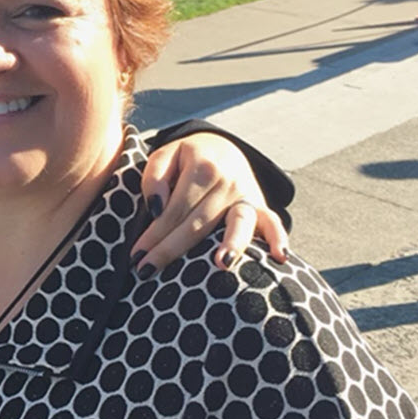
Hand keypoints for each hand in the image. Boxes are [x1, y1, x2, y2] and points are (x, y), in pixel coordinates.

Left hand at [133, 132, 288, 273]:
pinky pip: (272, 221)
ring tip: (221, 264)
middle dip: (172, 249)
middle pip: (198, 223)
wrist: (220, 147)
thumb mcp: (164, 156)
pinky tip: (280, 256)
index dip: (154, 234)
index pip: (174, 210)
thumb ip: (154, 179)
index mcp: (202, 167)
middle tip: (148, 271)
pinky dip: (278, 237)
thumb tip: (156, 209)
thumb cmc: (185, 160)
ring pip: (236, 224)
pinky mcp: (260, 204)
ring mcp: (246, 193)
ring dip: (231, 244)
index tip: (137, 257)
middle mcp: (228, 181)